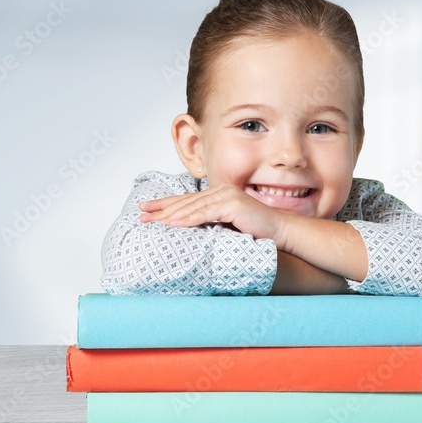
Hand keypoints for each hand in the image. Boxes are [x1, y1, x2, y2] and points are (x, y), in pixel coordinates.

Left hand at [139, 184, 289, 243]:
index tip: (146, 209)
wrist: (279, 230)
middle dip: (162, 209)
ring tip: (154, 222)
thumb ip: (211, 223)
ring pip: (193, 207)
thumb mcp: (227, 225)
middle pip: (185, 201)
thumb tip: (188, 232)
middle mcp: (220, 190)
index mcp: (217, 194)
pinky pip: (206, 213)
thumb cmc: (256, 230)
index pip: (186, 199)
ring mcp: (226, 195)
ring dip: (171, 215)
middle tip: (142, 215)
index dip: (165, 204)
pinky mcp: (232, 204)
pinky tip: (174, 224)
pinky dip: (189, 218)